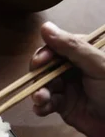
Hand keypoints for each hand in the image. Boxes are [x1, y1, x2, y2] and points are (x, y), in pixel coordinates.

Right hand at [31, 22, 104, 136]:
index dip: (46, 53)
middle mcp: (73, 69)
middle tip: (37, 83)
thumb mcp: (99, 66)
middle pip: (45, 65)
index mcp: (84, 55)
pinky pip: (46, 102)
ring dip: (38, 91)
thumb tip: (45, 26)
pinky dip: (40, 105)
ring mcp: (67, 87)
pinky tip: (41, 109)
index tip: (41, 62)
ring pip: (43, 84)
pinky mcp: (63, 106)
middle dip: (39, 74)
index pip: (57, 46)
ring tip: (40, 99)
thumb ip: (73, 47)